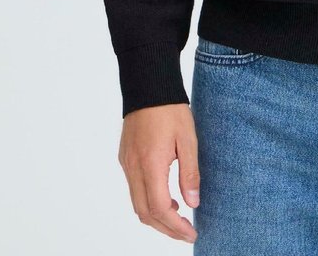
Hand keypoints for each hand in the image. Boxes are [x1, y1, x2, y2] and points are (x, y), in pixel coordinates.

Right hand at [118, 103, 199, 242]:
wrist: (148, 85)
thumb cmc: (170, 109)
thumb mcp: (188, 139)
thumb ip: (190, 173)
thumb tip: (193, 203)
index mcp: (150, 163)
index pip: (159, 208)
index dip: (175, 227)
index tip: (191, 233)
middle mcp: (133, 167)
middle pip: (144, 213)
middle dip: (165, 229)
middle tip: (186, 232)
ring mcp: (126, 163)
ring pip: (137, 204)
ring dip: (156, 217)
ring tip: (178, 218)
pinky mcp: (125, 158)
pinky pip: (134, 189)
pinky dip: (148, 201)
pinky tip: (166, 197)